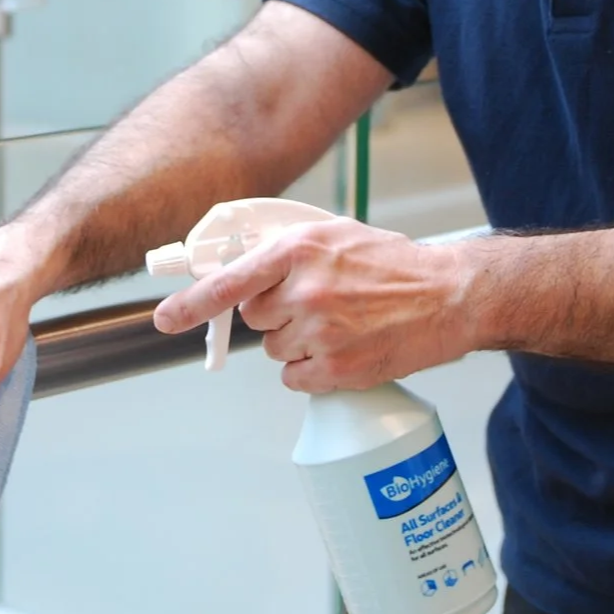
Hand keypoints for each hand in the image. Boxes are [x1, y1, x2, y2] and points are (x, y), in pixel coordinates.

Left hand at [152, 218, 474, 392]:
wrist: (447, 296)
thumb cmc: (394, 264)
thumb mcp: (337, 236)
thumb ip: (288, 250)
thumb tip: (243, 268)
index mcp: (300, 251)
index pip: (230, 281)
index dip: (192, 303)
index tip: (165, 318)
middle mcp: (305, 291)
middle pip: (254, 318)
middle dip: (277, 313)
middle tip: (318, 303)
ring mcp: (320, 332)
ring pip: (275, 349)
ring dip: (297, 342)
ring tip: (340, 324)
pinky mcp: (336, 368)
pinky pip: (295, 378)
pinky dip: (313, 369)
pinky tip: (344, 349)